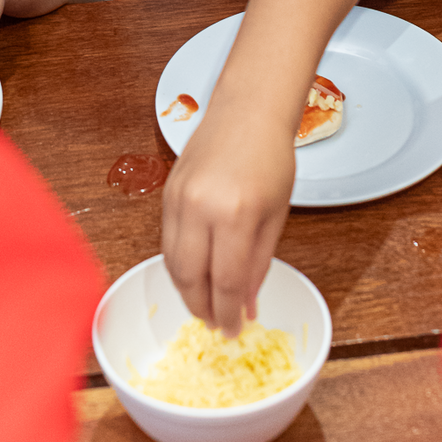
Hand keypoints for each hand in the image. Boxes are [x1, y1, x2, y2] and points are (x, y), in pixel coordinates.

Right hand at [162, 94, 295, 336]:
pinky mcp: (167, 191)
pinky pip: (166, 239)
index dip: (227, 314)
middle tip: (214, 323)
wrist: (247, 110)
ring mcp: (178, 198)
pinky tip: (194, 271)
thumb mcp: (275, 215)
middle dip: (201, 307)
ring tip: (204, 302)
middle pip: (190, 277)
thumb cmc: (270, 156)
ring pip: (171, 261)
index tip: (233, 331)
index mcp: (236, 214)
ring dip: (186, 289)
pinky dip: (178, 262)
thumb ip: (259, 263)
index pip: (225, 281)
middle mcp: (200, 207)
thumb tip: (246, 305)